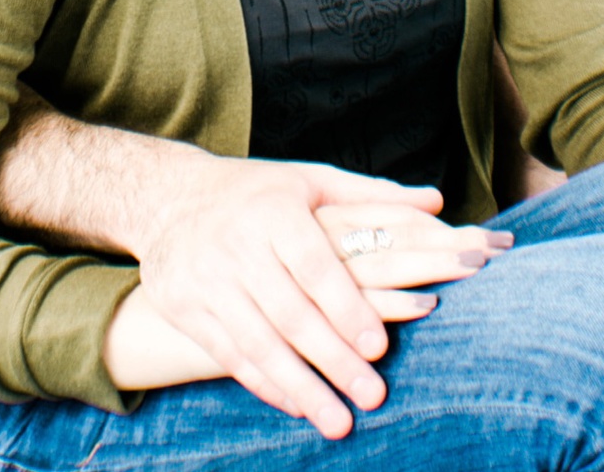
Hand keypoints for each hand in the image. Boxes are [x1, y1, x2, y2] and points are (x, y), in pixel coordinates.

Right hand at [130, 151, 504, 439]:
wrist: (165, 196)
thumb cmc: (256, 194)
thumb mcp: (309, 182)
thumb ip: (372, 196)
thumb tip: (437, 202)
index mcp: (272, 210)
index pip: (315, 265)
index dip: (348, 308)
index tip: (379, 348)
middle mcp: (234, 243)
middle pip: (289, 312)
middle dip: (333, 360)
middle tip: (374, 396)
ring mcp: (204, 277)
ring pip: (257, 341)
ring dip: (300, 386)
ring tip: (339, 421)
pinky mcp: (182, 305)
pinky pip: (227, 353)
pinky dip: (264, 383)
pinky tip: (296, 405)